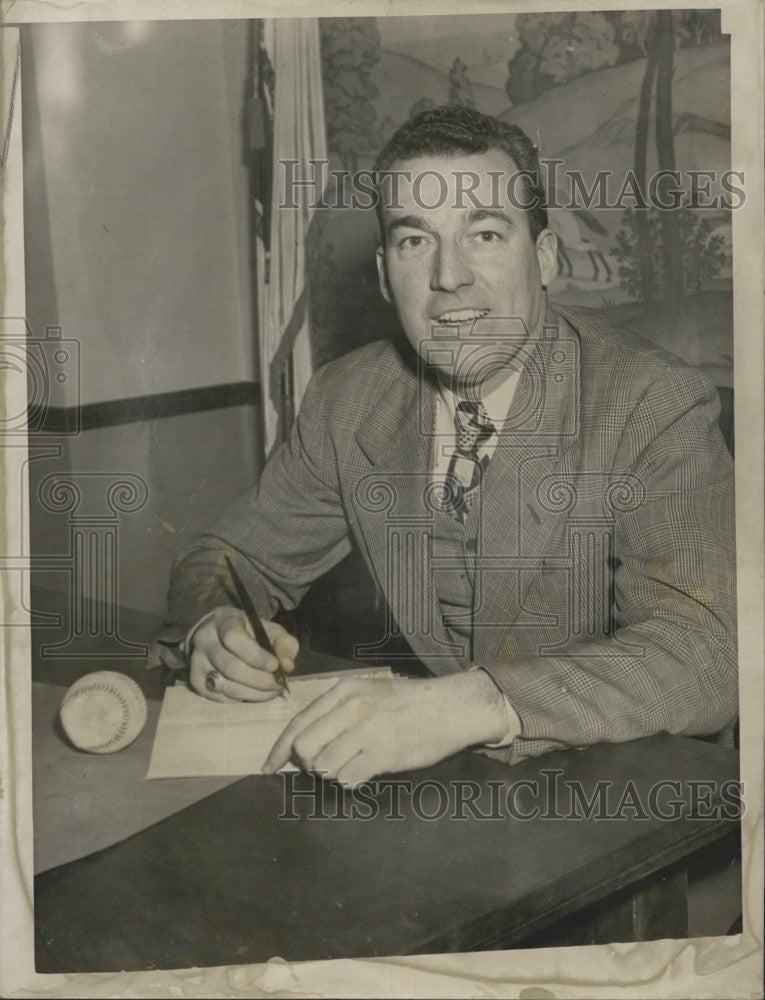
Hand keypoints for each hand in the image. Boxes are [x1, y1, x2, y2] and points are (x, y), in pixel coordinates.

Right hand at [187, 606, 297, 701]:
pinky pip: (221, 697)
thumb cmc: (249, 632)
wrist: (216, 635)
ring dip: (254, 693)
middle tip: (278, 684)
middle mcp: (205, 640)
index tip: (274, 665)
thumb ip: (284, 644)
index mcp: (223, 621)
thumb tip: (287, 666)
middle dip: (260, 680)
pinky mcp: (196, 681)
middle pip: (231, 667)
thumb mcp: (269, 629)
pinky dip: (242, 698)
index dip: (256, 656)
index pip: (234, 638)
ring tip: (271, 691)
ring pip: (226, 686)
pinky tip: (254, 692)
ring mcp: (197, 662)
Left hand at [262, 669, 507, 785]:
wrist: (448, 708)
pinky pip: (348, 779)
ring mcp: (367, 732)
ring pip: (324, 766)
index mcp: (344, 692)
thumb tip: (303, 742)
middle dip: (310, 762)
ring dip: (334, 771)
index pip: (298, 723)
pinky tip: (369, 768)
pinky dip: (353, 780)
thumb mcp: (367, 692)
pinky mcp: (382, 754)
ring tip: (356, 761)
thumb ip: (336, 711)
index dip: (279, 750)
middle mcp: (351, 709)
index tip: (268, 768)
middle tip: (330, 761)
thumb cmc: (407, 702)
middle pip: (305, 748)